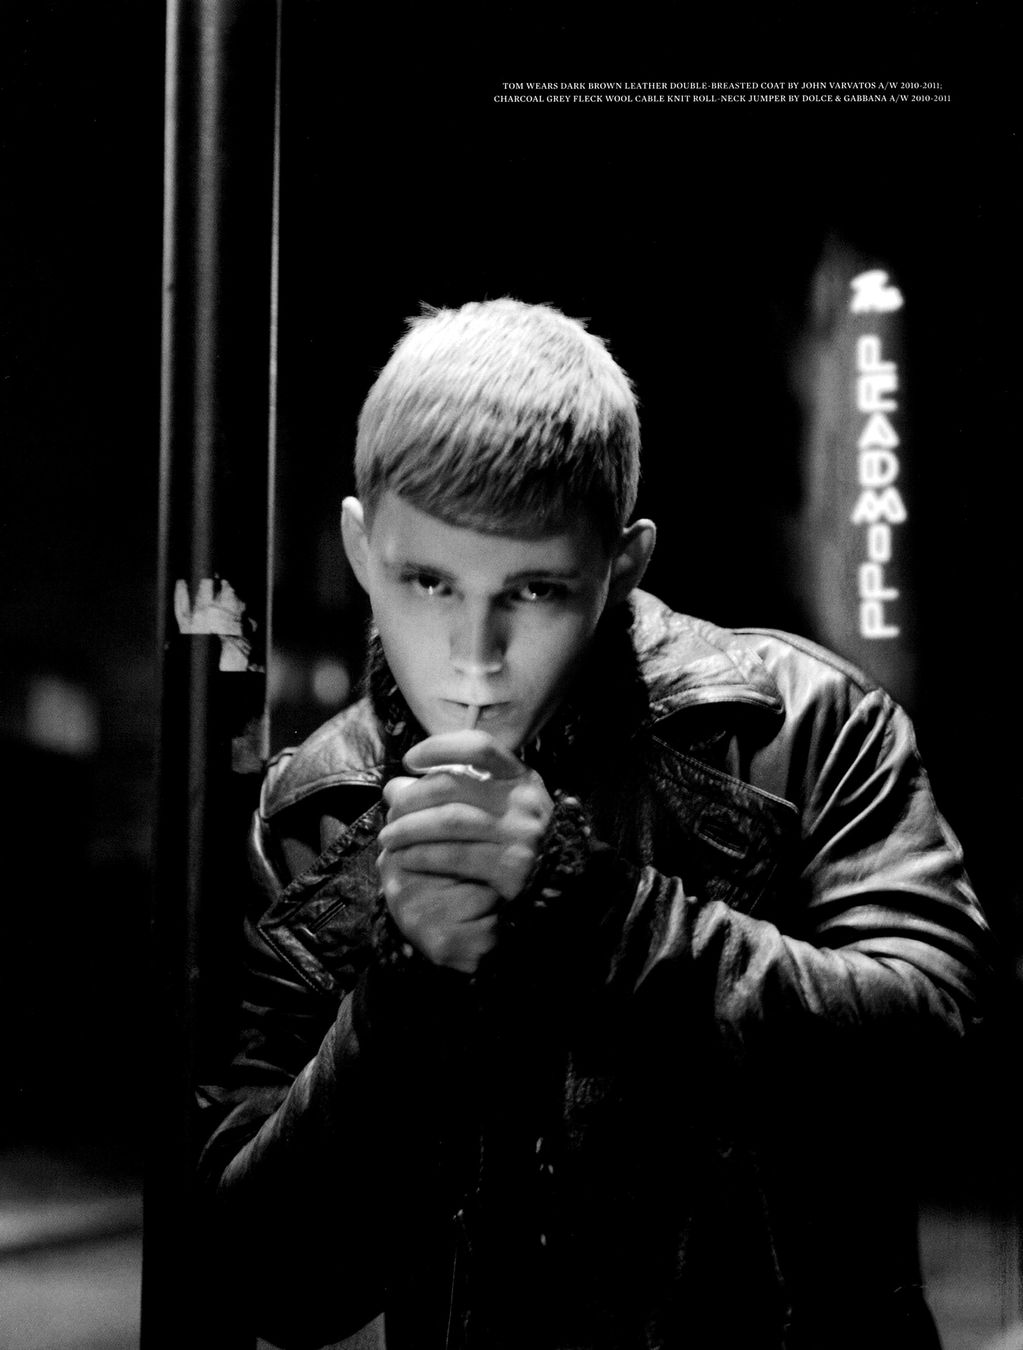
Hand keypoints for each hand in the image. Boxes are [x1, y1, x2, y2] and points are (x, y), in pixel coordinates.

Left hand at [377, 732, 553, 971]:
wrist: (556, 884)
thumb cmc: (515, 837)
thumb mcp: (496, 804)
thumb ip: (452, 790)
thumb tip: (393, 787)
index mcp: (520, 776)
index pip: (478, 745)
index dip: (440, 747)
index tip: (410, 761)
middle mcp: (521, 800)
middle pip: (454, 786)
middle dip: (412, 797)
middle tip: (390, 810)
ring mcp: (518, 833)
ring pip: (449, 821)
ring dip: (410, 828)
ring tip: (388, 838)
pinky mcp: (511, 866)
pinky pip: (454, 856)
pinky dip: (423, 855)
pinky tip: (407, 859)